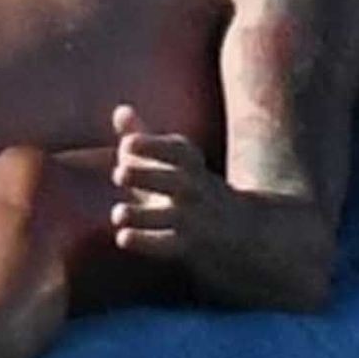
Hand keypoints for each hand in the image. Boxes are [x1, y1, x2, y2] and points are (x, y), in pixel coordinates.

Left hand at [109, 103, 223, 261]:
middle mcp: (195, 189)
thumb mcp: (174, 162)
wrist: (240, 230)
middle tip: (118, 173)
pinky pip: (168, 245)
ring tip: (118, 213)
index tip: (126, 143)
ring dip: (143, 215)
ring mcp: (193, 219)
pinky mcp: (188, 247)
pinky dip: (146, 242)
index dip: (153, 145)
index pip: (177, 150)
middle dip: (147, 176)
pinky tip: (123, 237)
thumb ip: (144, 137)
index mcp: (190, 163)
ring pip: (170, 216)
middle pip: (174, 181)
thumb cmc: (191, 188)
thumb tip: (120, 110)